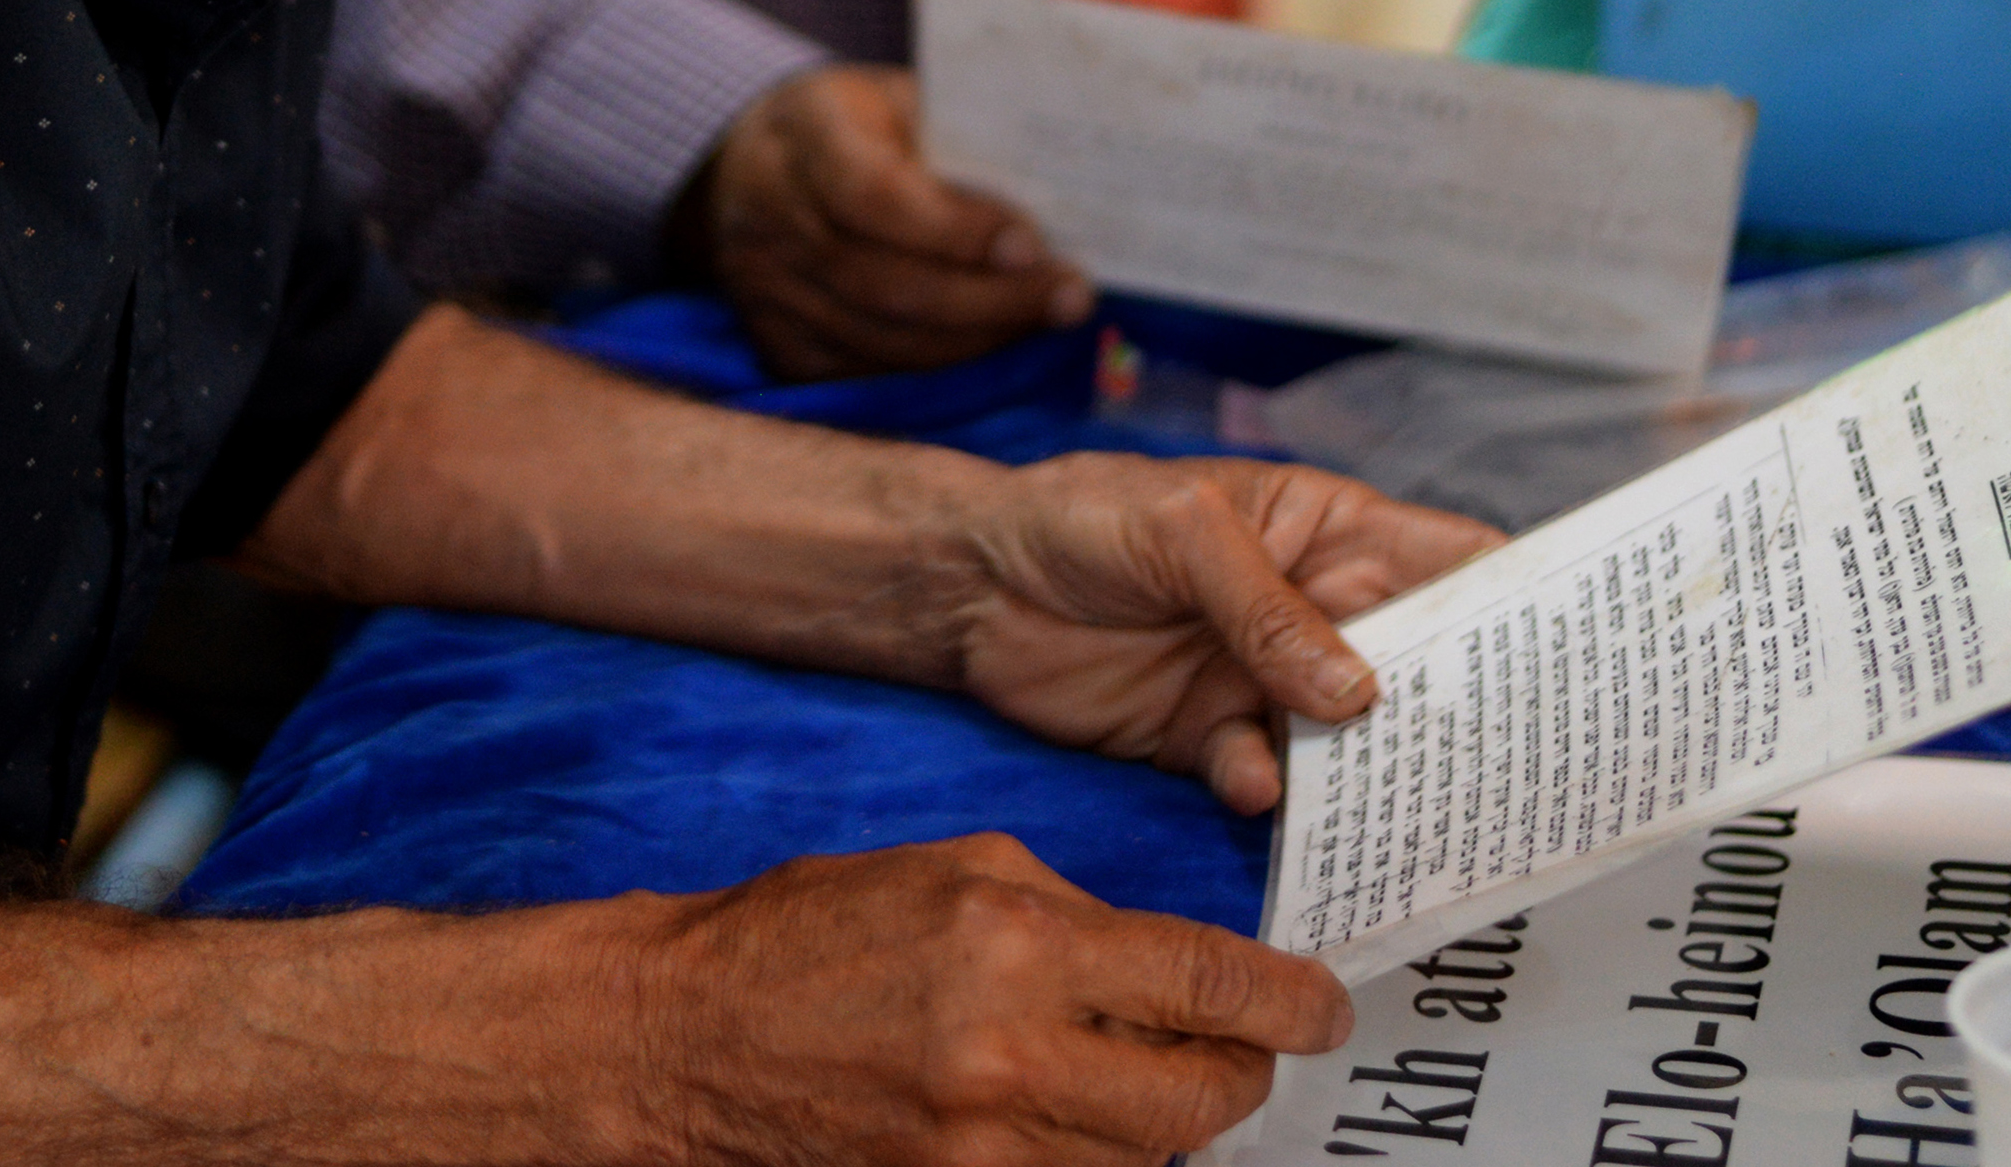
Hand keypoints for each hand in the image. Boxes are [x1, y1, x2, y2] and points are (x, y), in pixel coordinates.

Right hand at [632, 834, 1348, 1166]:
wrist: (687, 1039)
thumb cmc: (808, 935)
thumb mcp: (952, 871)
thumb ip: (1070, 916)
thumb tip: (1165, 967)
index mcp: (1015, 941)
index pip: (1203, 982)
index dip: (1287, 1001)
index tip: (1322, 1008)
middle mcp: (1010, 1053)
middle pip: (1199, 1094)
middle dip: (1242, 1073)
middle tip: (1246, 1050)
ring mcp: (983, 1146)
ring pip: (1145, 1156)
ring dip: (1164, 1118)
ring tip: (1141, 1075)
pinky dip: (1095, 1156)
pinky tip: (1072, 1115)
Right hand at [679, 65, 1093, 381]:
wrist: (748, 161)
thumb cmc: (855, 123)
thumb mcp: (898, 97)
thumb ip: (957, 138)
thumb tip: (1055, 197)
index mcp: (802, 134)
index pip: (872, 196)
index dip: (954, 231)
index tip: (1033, 245)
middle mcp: (767, 215)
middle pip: (882, 283)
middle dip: (989, 300)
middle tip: (1070, 298)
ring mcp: (762, 287)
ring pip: (879, 339)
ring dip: (976, 340)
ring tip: (1043, 321)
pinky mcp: (773, 341)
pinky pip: (863, 373)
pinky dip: (936, 367)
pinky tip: (989, 345)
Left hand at [951, 454, 1502, 813]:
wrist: (968, 582)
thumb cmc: (1078, 516)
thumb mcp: (1181, 533)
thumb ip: (1267, 609)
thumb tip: (1359, 692)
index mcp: (1329, 533)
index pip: (1449, 563)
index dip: (1518, 605)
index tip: (1577, 661)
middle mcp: (1312, 612)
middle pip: (1415, 670)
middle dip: (1455, 716)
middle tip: (1503, 769)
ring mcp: (1264, 681)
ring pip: (1349, 742)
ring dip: (1368, 774)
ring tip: (1394, 810)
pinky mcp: (1209, 739)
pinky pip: (1266, 780)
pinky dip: (1270, 795)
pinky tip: (1253, 787)